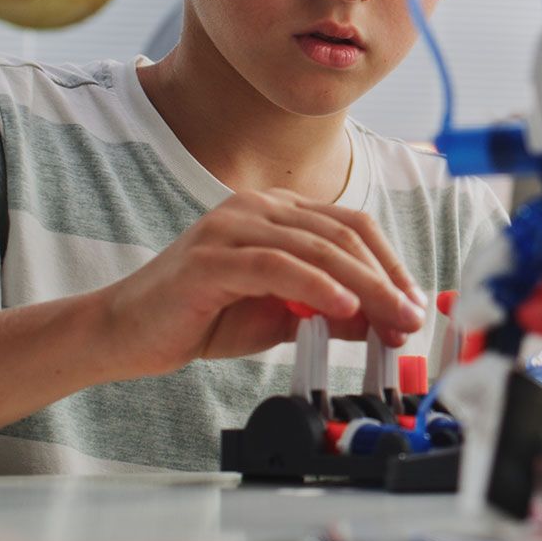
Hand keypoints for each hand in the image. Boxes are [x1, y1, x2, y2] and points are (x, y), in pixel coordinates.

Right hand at [94, 190, 427, 379]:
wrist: (127, 331)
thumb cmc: (203, 317)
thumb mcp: (282, 316)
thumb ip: (329, 312)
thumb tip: (383, 320)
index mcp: (277, 213)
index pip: (352, 226)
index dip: (391, 263)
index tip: (414, 303)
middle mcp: (257, 208)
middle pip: (342, 234)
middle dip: (386, 279)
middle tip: (411, 317)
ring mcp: (231, 227)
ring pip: (316, 248)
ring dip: (363, 286)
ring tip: (390, 318)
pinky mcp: (210, 258)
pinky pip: (276, 266)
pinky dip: (316, 286)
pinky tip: (343, 308)